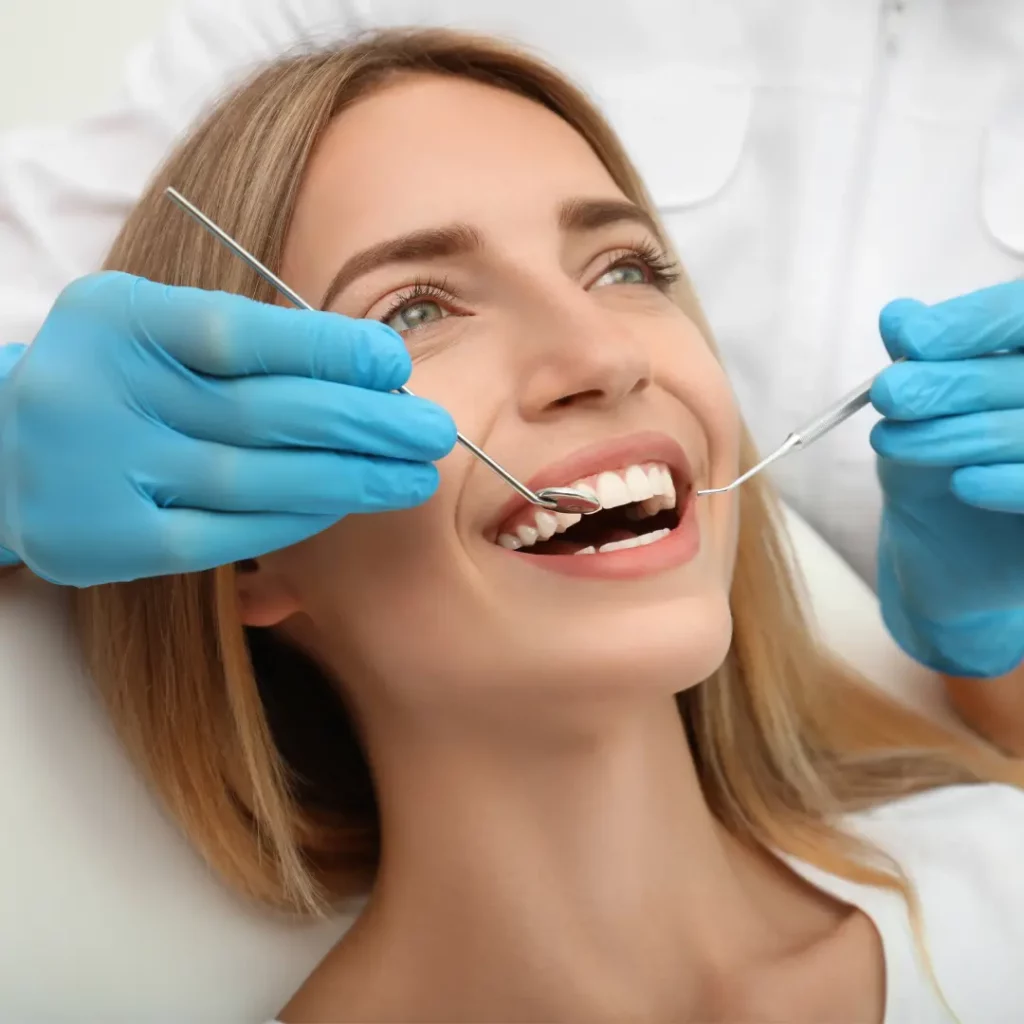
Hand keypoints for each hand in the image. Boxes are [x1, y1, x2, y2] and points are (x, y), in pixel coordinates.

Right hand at [0, 272, 455, 585]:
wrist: (2, 449)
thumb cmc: (109, 379)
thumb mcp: (152, 330)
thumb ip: (241, 342)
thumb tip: (367, 367)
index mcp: (121, 322)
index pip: (240, 334)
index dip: (327, 350)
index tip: (394, 364)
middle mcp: (104, 394)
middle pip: (261, 412)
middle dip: (363, 423)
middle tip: (434, 432)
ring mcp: (101, 473)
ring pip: (251, 479)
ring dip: (346, 479)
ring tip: (412, 476)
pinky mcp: (108, 541)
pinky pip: (222, 535)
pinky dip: (291, 522)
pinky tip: (343, 507)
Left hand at [870, 281, 1023, 677]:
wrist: (951, 559)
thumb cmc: (935, 470)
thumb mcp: (915, 412)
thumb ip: (916, 362)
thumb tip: (899, 316)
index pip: (1020, 313)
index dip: (972, 323)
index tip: (911, 340)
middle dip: (951, 381)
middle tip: (888, 393)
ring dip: (959, 433)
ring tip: (891, 441)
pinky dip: (1006, 481)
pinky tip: (964, 484)